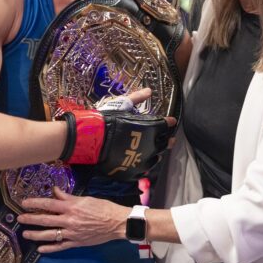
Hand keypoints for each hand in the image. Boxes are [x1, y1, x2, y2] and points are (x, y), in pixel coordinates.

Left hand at [19, 187, 125, 252]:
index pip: (48, 204)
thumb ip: (68, 197)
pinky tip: (40, 249)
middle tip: (19, 218)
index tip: (24, 203)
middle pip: (45, 220)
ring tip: (25, 234)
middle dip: (30, 219)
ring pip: (49, 235)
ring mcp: (72, 233)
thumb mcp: (85, 199)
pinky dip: (50, 248)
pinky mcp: (76, 242)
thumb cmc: (103, 208)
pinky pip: (60, 246)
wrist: (117, 223)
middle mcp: (69, 220)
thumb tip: (55, 191)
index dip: (35, 203)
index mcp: (71, 207)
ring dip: (36, 234)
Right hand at [60, 88, 175, 181]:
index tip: (170, 122)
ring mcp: (143, 161)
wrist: (92, 140)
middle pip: (165, 143)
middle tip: (170, 139)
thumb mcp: (123, 104)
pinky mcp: (134, 172)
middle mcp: (152, 146)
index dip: (168, 123)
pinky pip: (144, 171)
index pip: (166, 125)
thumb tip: (149, 91)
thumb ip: (137, 98)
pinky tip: (143, 163)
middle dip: (167, 140)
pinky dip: (144, 166)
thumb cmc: (107, 120)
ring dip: (157, 154)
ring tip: (156, 152)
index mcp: (152, 128)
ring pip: (156, 158)